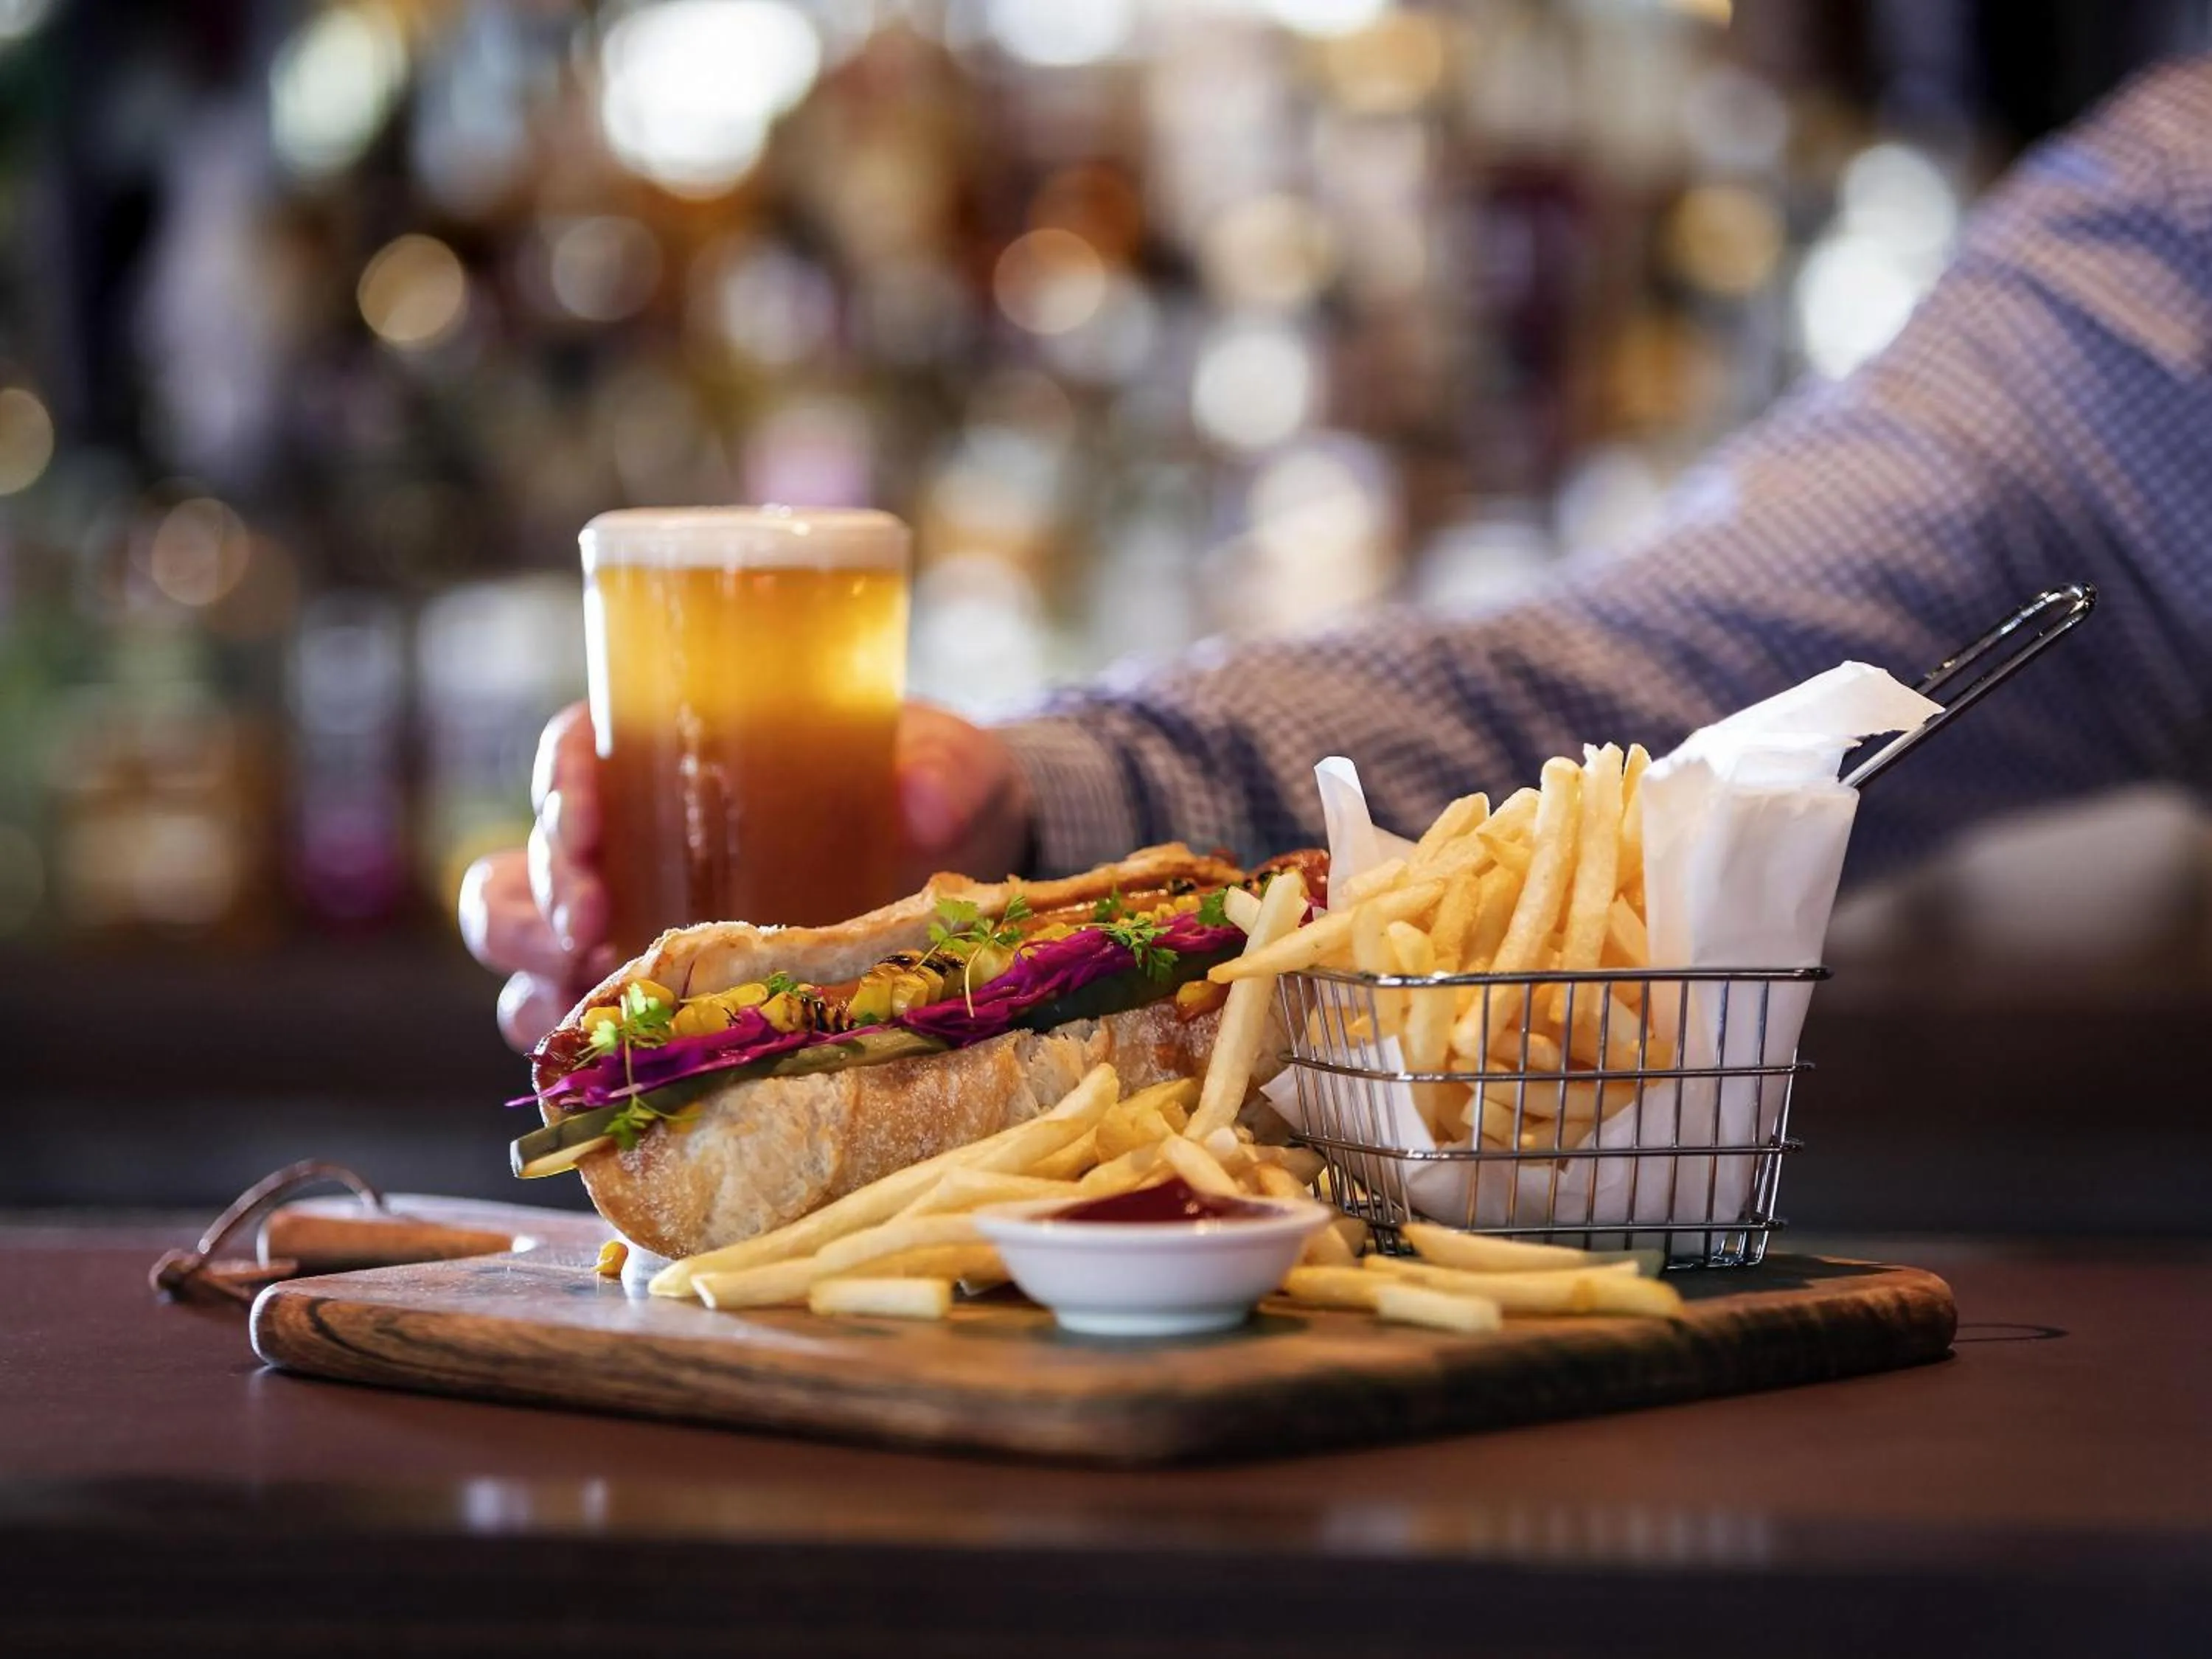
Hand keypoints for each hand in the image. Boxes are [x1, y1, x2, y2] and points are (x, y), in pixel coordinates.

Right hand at [459, 701, 1035, 1051]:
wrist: (965, 870)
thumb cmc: (931, 794)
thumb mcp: (948, 765)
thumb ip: (940, 769)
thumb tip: (921, 801)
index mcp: (674, 757)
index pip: (575, 754)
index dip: (558, 786)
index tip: (584, 823)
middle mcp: (634, 847)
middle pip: (522, 870)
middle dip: (530, 903)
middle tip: (583, 927)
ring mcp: (637, 933)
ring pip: (527, 958)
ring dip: (531, 980)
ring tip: (577, 1000)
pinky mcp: (663, 1007)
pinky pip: (584, 1034)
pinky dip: (575, 1049)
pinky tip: (605, 1062)